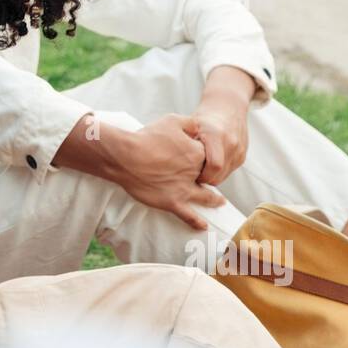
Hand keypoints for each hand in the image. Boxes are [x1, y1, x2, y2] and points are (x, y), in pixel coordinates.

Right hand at [109, 114, 226, 230]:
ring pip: (205, 197)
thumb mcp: (172, 121)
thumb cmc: (147, 137)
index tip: (203, 155)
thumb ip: (190, 124)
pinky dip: (197, 221)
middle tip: (212, 178)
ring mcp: (185, 190)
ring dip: (214, 200)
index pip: (209, 156)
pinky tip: (204, 226)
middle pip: (208, 176)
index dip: (206, 155)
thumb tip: (201, 127)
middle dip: (211, 177)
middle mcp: (195, 173)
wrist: (127, 157)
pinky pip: (189, 215)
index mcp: (197, 153)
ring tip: (220, 202)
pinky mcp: (172, 202)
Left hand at [191, 67, 253, 185]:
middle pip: (218, 175)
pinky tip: (208, 164)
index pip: (214, 166)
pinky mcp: (242, 155)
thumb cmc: (204, 117)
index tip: (189, 174)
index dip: (201, 175)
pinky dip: (218, 171)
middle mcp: (231, 142)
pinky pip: (229, 171)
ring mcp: (239, 150)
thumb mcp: (191, 125)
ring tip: (199, 168)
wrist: (227, 106)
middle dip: (204, 179)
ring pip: (224, 175)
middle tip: (191, 174)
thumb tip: (172, 163)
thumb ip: (184, 143)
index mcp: (217, 134)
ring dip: (211, 176)